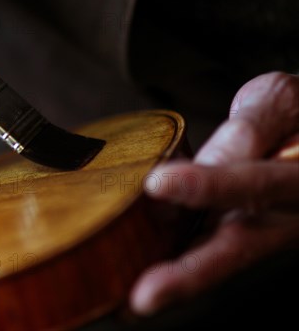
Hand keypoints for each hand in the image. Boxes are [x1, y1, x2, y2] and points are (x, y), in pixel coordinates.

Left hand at [131, 71, 298, 314]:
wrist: (298, 135)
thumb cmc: (291, 117)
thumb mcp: (280, 104)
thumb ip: (251, 128)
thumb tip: (215, 157)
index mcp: (297, 181)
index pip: (255, 183)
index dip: (208, 185)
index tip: (157, 183)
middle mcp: (278, 217)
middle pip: (233, 250)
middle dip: (187, 275)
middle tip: (145, 296)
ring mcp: (252, 230)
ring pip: (211, 261)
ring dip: (170, 282)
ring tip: (122, 301)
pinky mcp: (228, 233)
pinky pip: (196, 252)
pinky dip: (165, 269)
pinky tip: (126, 287)